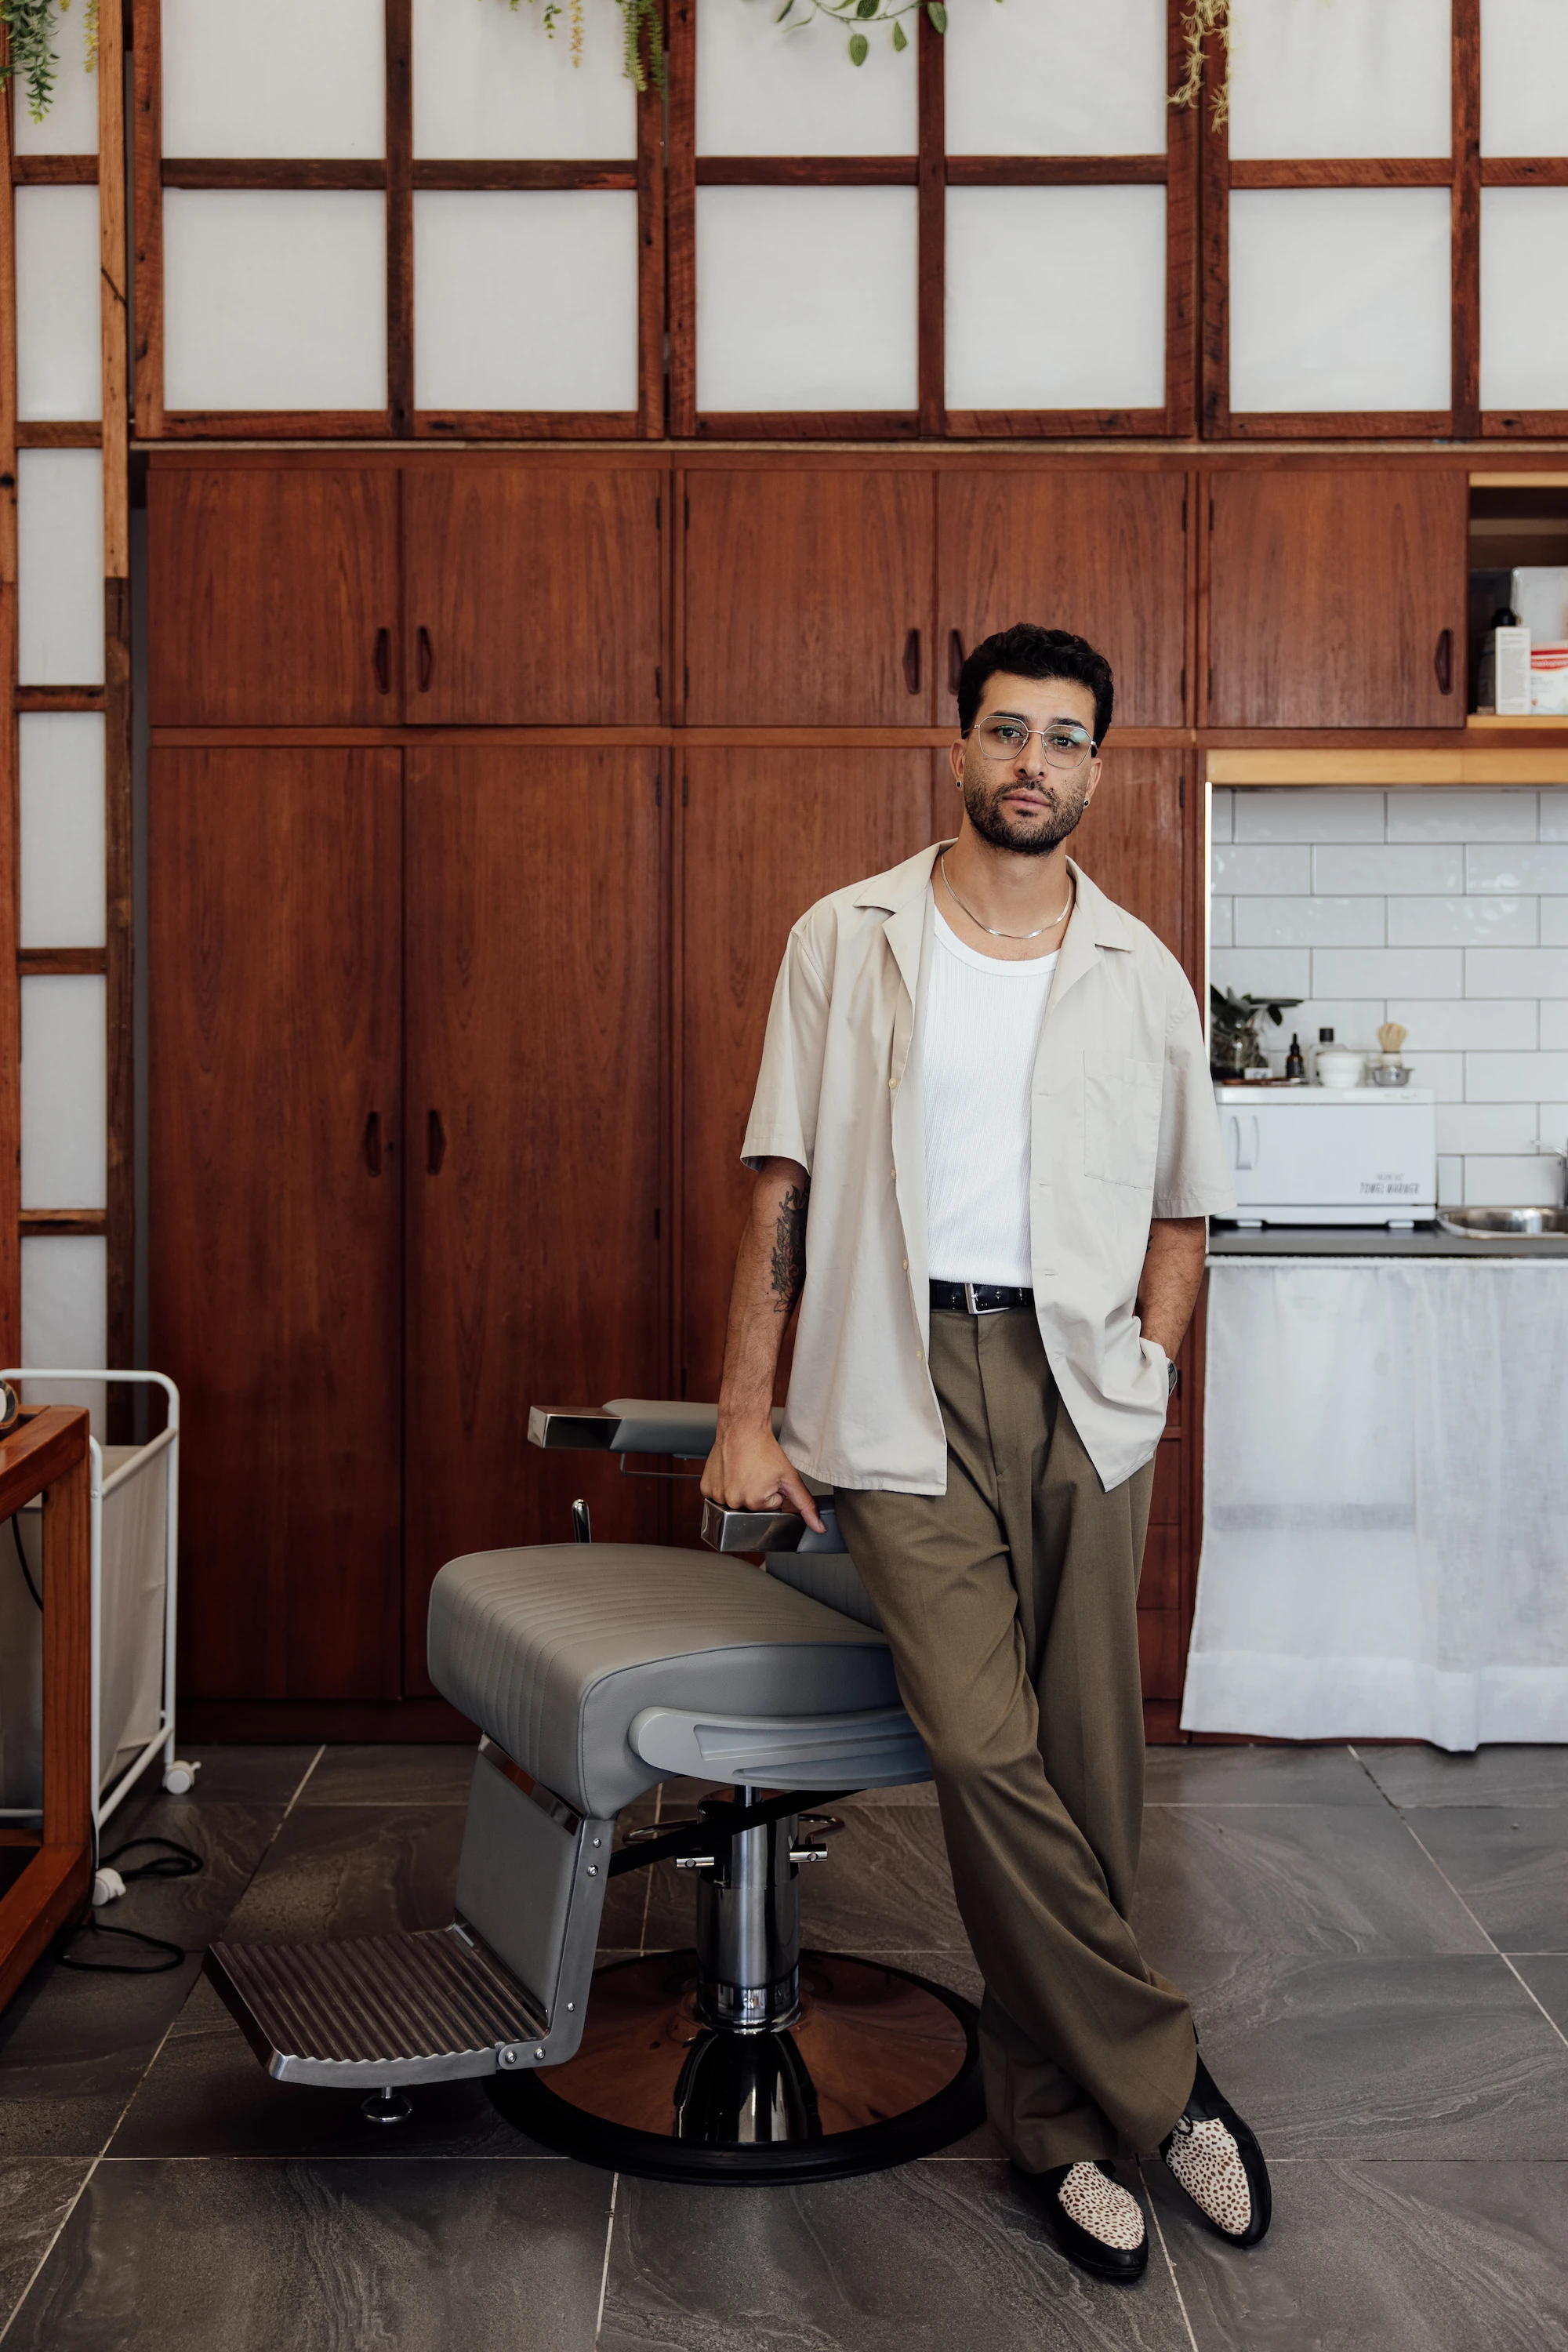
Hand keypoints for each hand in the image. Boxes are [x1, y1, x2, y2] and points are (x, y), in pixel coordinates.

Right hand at [700, 1421, 825, 1534]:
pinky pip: (718, 1495)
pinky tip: (731, 1473)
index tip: (768, 1477)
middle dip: (757, 1493)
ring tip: (744, 1472)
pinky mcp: (706, 1487)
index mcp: (753, 1502)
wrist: (743, 1429)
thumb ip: (805, 1505)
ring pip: (735, 1501)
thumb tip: (819, 1527)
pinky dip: (725, 1486)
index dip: (772, 1492)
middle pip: (751, 1507)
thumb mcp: (790, 1478)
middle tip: (757, 1473)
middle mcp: (732, 1502)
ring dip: (741, 1490)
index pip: (768, 1508)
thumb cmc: (765, 1450)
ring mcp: (716, 1495)